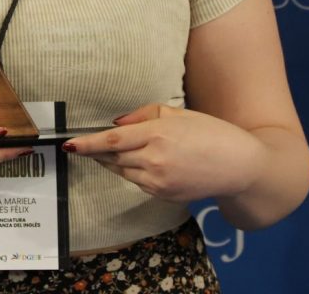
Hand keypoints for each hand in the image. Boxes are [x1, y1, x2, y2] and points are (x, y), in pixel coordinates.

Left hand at [62, 103, 264, 202]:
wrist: (240, 167)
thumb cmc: (211, 133)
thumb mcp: (178, 113)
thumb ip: (143, 115)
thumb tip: (116, 123)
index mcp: (158, 135)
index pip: (111, 142)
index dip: (86, 144)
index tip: (68, 145)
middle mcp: (155, 160)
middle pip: (112, 158)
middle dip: (96, 152)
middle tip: (84, 144)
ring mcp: (159, 182)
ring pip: (122, 172)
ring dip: (113, 162)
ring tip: (114, 151)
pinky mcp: (164, 195)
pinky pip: (138, 182)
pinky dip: (132, 172)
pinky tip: (143, 162)